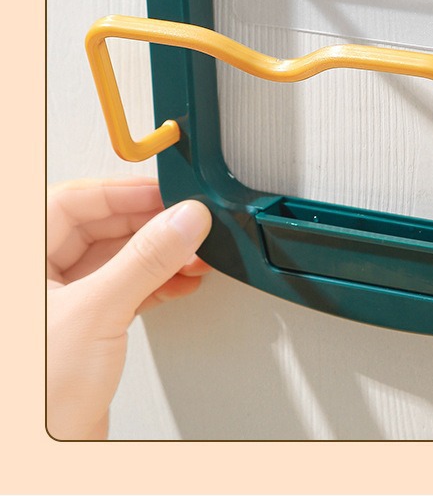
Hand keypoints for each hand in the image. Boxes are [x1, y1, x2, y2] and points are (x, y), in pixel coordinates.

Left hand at [47, 178, 211, 438]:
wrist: (47, 455)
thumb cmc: (35, 398)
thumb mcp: (96, 312)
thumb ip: (146, 260)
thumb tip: (184, 220)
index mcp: (22, 261)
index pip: (73, 200)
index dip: (123, 192)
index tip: (166, 193)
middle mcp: (38, 278)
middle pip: (100, 228)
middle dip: (150, 225)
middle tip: (188, 222)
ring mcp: (63, 303)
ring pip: (117, 258)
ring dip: (160, 255)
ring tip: (194, 253)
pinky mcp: (86, 328)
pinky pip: (125, 287)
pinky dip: (157, 282)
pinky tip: (183, 280)